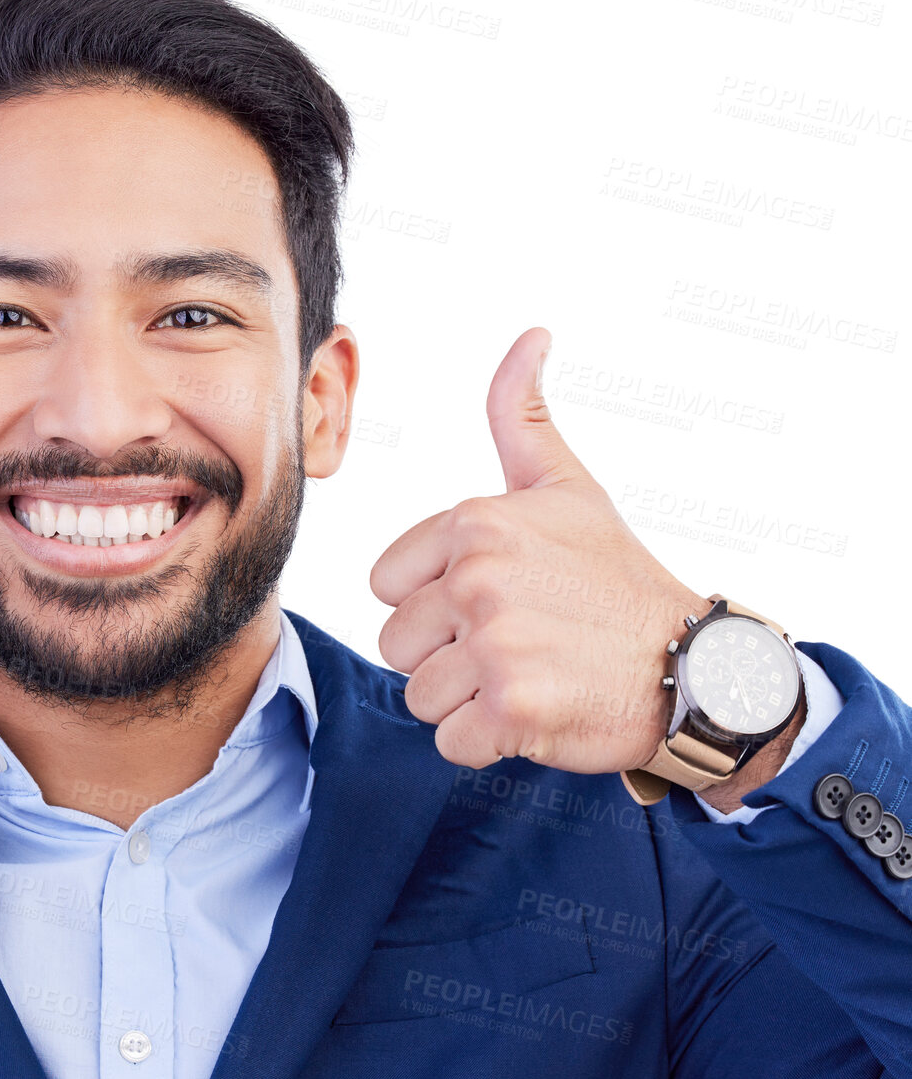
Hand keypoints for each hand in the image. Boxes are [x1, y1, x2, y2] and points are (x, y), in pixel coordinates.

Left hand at [369, 327, 711, 774]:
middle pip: (398, 645)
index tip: (497, 600)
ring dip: (468, 702)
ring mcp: (496, 644)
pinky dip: (490, 743)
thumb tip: (532, 335)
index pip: (386, 586)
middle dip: (448, 656)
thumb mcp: (566, 486)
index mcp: (475, 522)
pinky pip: (451, 741)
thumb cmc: (615, 578)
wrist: (692, 669)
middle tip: (519, 645)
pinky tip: (540, 714)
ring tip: (531, 676)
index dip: (434, 603)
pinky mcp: (512, 709)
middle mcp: (479, 577)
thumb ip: (521, 415)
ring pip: (420, 696)